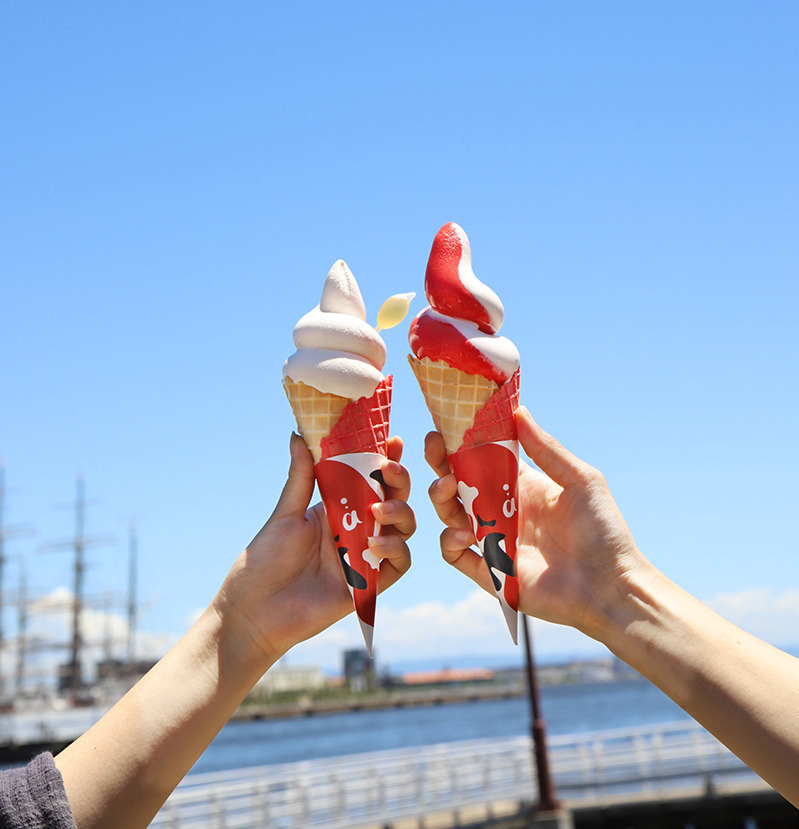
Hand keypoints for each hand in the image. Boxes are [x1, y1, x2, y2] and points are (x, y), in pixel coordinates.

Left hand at [215, 433, 413, 664]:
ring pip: (403, 529)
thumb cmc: (264, 562)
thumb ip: (301, 478)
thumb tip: (298, 434)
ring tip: (379, 510)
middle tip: (390, 470)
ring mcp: (365, 556)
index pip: (370, 479)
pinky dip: (395, 551)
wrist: (254, 611)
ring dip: (400, 513)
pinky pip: (399, 565)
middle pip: (394, 499)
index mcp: (337, 508)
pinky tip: (376, 545)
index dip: (387, 460)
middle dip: (399, 481)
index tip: (395, 440)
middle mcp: (356, 529)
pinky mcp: (369, 585)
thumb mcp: (285, 514)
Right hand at [425, 406, 641, 638]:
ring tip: (447, 486)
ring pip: (449, 515)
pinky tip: (464, 533)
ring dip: (440, 497)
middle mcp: (502, 511)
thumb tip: (518, 410)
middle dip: (440, 463)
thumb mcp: (579, 479)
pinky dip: (450, 542)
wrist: (610, 585)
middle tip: (434, 446)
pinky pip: (455, 555)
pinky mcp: (490, 572)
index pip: (481, 459)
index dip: (461, 442)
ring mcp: (494, 541)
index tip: (448, 424)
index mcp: (522, 486)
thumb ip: (546, 448)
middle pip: (457, 483)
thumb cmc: (603, 530)